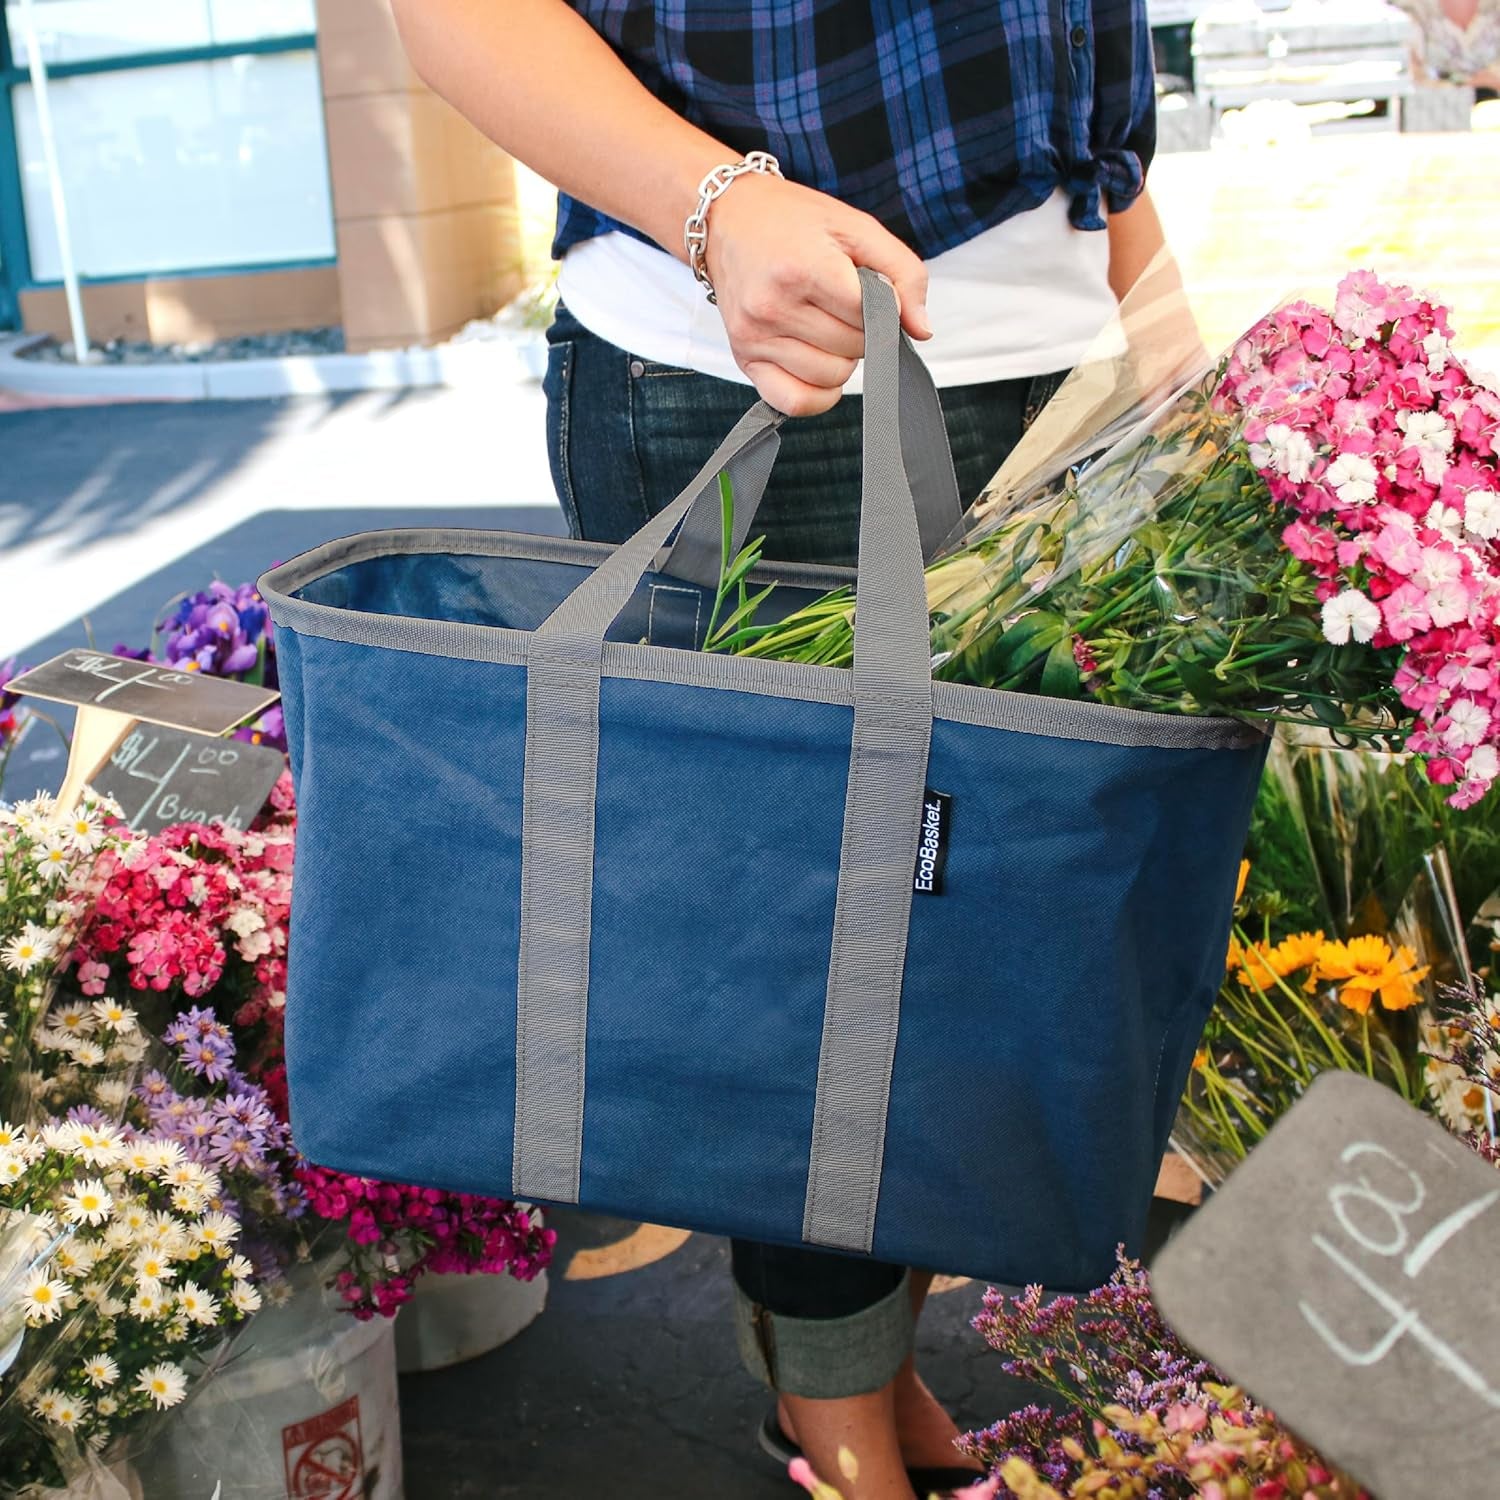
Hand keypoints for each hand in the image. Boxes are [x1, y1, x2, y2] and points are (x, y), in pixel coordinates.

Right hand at [702, 174, 930, 416]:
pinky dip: (820, 394)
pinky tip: (820, 365)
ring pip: (831, 377)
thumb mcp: (856, 227)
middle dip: (863, 331)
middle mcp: (772, 306)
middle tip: (844, 305)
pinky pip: (796, 402)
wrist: (728, 219)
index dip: (883, 307)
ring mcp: (755, 337)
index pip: (868, 314)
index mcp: (802, 267)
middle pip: (853, 349)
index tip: (873, 291)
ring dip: (842, 359)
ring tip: (826, 325)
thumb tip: (921, 330)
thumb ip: (902, 273)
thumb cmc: (794, 221)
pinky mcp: (745, 359)